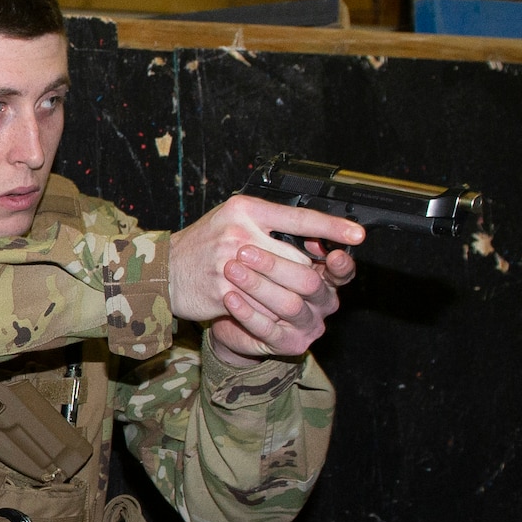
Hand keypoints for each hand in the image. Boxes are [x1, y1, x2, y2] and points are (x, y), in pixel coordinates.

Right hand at [167, 196, 361, 362]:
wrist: (163, 271)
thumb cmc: (203, 244)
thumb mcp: (233, 219)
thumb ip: (268, 223)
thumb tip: (312, 236)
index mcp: (246, 209)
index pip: (300, 217)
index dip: (332, 227)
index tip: (357, 234)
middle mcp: (239, 234)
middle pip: (297, 259)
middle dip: (309, 276)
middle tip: (318, 282)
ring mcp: (230, 265)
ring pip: (283, 287)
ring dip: (293, 297)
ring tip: (296, 300)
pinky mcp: (223, 293)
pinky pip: (261, 307)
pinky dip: (270, 311)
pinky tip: (272, 312)